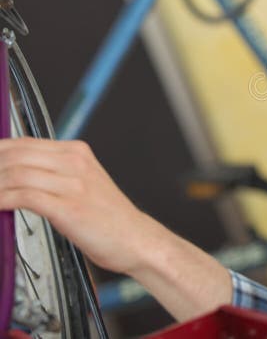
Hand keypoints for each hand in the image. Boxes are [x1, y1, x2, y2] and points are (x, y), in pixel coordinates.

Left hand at [0, 137, 155, 273]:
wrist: (136, 239)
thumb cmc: (109, 217)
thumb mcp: (83, 183)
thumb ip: (53, 173)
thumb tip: (15, 174)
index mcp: (77, 152)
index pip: (23, 143)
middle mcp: (75, 162)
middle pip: (15, 154)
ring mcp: (73, 183)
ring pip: (16, 173)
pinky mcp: (69, 207)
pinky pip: (24, 196)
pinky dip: (2, 200)